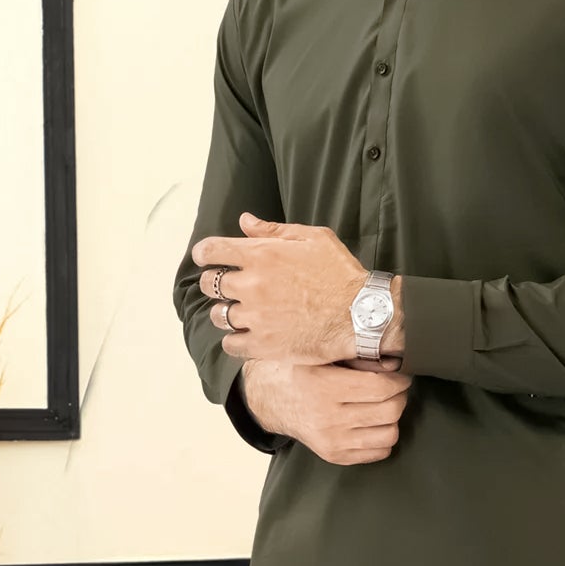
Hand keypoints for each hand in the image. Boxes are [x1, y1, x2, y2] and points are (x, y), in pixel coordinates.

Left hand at [193, 212, 364, 362]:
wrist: (361, 314)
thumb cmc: (340, 274)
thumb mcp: (313, 238)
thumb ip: (274, 230)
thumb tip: (245, 221)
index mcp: (260, 254)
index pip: (211, 250)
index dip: (203, 254)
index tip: (206, 258)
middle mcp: (251, 285)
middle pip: (209, 284)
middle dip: (213, 284)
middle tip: (227, 288)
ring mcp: (255, 317)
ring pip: (218, 315)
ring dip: (224, 313)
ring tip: (239, 314)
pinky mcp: (263, 345)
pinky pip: (230, 344)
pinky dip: (234, 340)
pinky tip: (246, 336)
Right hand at [242, 356, 409, 465]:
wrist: (269, 400)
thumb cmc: (298, 372)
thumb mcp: (320, 354)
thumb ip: (355, 355)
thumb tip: (395, 361)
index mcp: (324, 387)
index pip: (380, 387)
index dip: (399, 380)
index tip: (400, 375)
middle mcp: (328, 418)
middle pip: (390, 411)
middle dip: (399, 396)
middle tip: (394, 388)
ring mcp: (332, 441)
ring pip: (389, 434)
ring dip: (392, 418)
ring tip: (383, 405)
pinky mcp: (334, 455)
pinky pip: (379, 452)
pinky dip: (383, 437)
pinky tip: (372, 423)